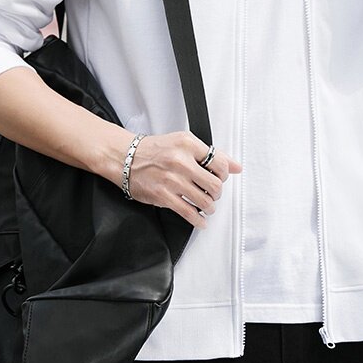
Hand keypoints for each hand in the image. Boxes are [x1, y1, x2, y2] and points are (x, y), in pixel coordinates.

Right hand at [124, 130, 241, 229]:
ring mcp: (172, 179)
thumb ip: (211, 154)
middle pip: (215, 185)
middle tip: (212, 193)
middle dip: (217, 193)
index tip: (220, 178)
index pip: (220, 163)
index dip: (224, 175)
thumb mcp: (184, 143)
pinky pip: (188, 212)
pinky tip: (200, 220)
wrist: (125, 157)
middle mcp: (181, 161)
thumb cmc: (155, 150)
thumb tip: (236, 167)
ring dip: (209, 207)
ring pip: (204, 201)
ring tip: (207, 206)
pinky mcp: (163, 195)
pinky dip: (199, 220)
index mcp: (188, 144)